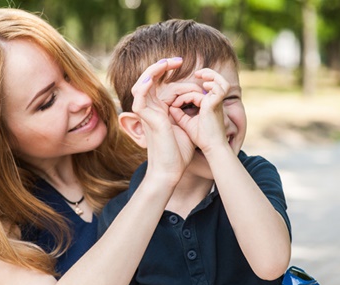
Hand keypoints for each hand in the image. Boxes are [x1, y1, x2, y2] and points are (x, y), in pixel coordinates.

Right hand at [130, 58, 194, 181]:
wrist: (171, 170)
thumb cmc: (179, 152)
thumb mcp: (188, 124)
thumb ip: (189, 110)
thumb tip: (199, 99)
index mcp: (159, 110)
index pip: (162, 85)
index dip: (171, 74)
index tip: (186, 67)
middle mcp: (150, 109)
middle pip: (150, 80)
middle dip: (162, 67)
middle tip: (178, 60)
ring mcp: (146, 112)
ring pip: (142, 83)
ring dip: (154, 70)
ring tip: (168, 62)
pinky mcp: (145, 116)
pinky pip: (140, 94)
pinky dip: (146, 82)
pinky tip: (156, 75)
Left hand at [169, 68, 230, 153]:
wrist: (211, 148)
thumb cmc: (202, 138)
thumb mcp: (187, 123)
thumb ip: (179, 114)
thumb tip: (170, 106)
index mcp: (210, 105)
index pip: (203, 90)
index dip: (190, 91)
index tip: (177, 100)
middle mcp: (216, 102)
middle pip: (217, 81)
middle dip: (208, 74)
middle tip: (197, 73)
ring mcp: (217, 103)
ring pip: (220, 82)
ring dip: (211, 75)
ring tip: (199, 74)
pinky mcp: (216, 105)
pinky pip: (217, 89)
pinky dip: (211, 84)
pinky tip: (200, 87)